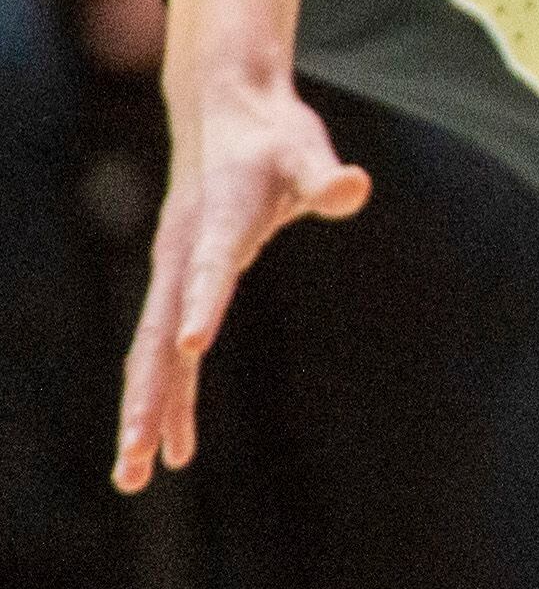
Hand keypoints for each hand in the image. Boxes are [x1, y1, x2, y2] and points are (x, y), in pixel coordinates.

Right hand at [117, 0, 369, 490]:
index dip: (203, 301)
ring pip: (151, 355)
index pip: (211, 266)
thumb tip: (353, 186)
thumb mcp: (305, 149)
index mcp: (217, 218)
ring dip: (145, 413)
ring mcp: (173, 273)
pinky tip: (175, 447)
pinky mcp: (177, 285)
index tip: (194, 344)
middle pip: (158, 335)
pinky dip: (168, 395)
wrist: (223, 111)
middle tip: (137, 460)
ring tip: (134, 478)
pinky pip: (165, 351)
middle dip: (148, 398)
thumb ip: (325, 176)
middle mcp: (182, 253)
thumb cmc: (273, 134)